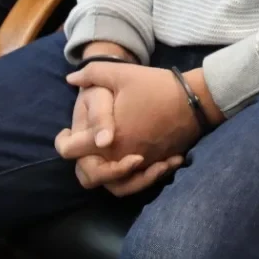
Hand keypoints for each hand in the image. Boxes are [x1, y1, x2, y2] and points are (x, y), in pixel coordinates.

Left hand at [54, 61, 220, 194]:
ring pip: (115, 185)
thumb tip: (70, 78)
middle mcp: (120, 158)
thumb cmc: (156, 86)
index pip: (71, 151)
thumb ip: (91, 74)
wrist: (195, 99)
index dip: (62, 142)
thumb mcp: (121, 73)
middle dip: (85, 164)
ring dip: (109, 176)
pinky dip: (136, 176)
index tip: (65, 133)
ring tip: (108, 159)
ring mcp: (140, 165)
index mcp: (106, 139)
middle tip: (87, 148)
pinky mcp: (157, 164)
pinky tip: (139, 161)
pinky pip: (140, 181)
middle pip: (89, 176)